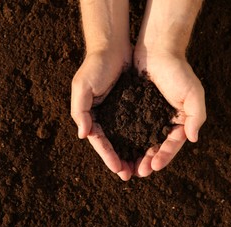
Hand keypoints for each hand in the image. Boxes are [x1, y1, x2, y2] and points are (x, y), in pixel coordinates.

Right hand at [71, 49, 133, 179]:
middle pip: (112, 144)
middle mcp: (104, 117)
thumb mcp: (82, 87)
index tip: (118, 169)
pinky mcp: (132, 107)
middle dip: (120, 160)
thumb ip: (80, 111)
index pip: (99, 141)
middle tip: (131, 175)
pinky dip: (142, 138)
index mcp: (91, 116)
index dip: (107, 156)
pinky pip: (137, 126)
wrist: (113, 47)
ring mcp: (118, 113)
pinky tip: (150, 147)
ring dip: (132, 153)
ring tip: (142, 168)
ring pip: (126, 139)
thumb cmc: (95, 66)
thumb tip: (83, 135)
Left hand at [133, 49, 206, 176]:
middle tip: (137, 173)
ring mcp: (148, 116)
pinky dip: (125, 140)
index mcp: (179, 121)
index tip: (153, 167)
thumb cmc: (177, 71)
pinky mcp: (134, 109)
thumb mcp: (193, 93)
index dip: (163, 157)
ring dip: (134, 155)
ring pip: (141, 141)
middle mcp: (163, 121)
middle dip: (147, 161)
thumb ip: (196, 115)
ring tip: (125, 167)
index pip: (171, 144)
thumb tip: (193, 138)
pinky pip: (129, 128)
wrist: (157, 50)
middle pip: (155, 147)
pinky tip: (117, 149)